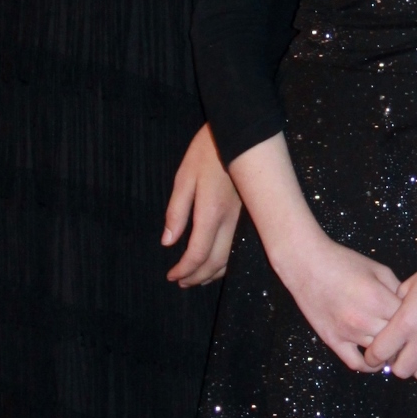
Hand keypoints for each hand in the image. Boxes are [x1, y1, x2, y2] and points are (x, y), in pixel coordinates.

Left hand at [162, 123, 241, 286]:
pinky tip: (216, 262)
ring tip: (196, 278)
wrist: (241, 135)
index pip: (198, 253)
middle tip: (181, 282)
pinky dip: (225, 262)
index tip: (171, 276)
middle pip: (215, 262)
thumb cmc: (208, 152)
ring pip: (230, 258)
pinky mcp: (248, 215)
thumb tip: (168, 242)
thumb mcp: (184, 177)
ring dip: (212, 273)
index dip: (184, 269)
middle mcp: (230, 221)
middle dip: (197, 277)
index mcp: (211, 212)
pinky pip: (237, 247)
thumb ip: (177, 212)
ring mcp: (242, 219)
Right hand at [279, 231, 403, 370]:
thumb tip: (411, 308)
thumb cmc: (344, 262)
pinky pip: (356, 364)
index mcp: (379, 300)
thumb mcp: (378, 269)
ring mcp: (348, 333)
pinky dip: (369, 366)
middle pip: (396, 340)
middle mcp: (365, 320)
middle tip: (406, 335)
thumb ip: (398, 289)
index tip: (415, 320)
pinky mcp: (333, 341)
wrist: (307, 264)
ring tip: (392, 344)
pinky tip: (374, 359)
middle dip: (403, 337)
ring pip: (379, 353)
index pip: (408, 322)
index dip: (414, 321)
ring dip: (388, 351)